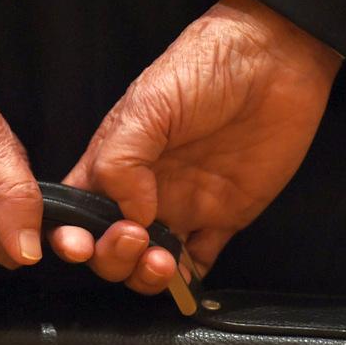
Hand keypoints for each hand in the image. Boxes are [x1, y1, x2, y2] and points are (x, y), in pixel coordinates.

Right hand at [50, 0, 340, 293]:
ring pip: (150, 265)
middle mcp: (143, 192)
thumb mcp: (147, 105)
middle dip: (112, 258)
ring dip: (146, 276)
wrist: (274, 62)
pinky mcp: (223, 219)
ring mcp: (183, 208)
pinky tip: (186, 272)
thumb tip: (127, 214)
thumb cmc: (203, 68)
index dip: (71, 237)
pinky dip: (188, 282)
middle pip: (110, 247)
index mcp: (113, 163)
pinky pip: (199, 264)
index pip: (78, 212)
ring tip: (162, 262)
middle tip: (133, 238)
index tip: (80, 245)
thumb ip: (122, 161)